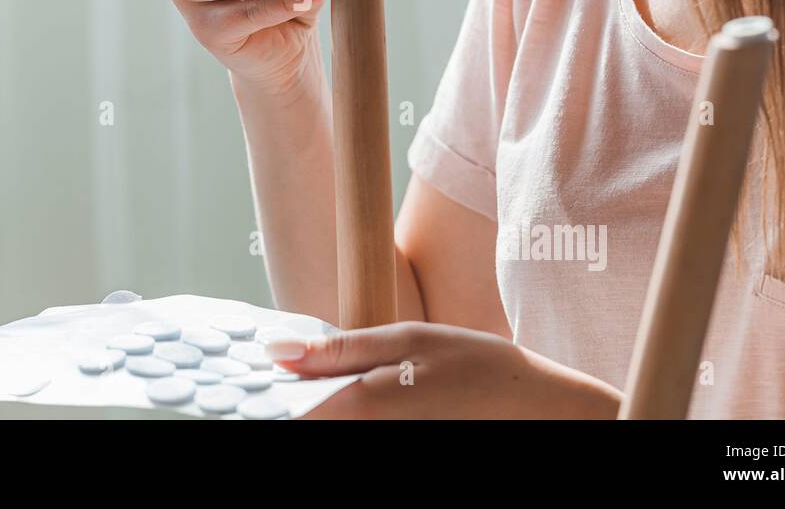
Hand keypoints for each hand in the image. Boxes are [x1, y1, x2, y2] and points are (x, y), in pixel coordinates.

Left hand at [267, 322, 622, 419]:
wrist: (533, 409)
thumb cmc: (475, 365)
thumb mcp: (406, 339)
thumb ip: (338, 348)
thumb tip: (275, 350)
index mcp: (361, 407)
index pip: (289, 415)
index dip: (264, 397)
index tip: (251, 379)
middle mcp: (367, 437)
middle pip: (307, 422)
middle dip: (291, 400)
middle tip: (285, 374)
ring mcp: (385, 445)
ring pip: (330, 426)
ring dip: (319, 406)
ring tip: (317, 381)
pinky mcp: (397, 446)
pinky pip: (353, 430)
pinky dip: (344, 413)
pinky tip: (354, 393)